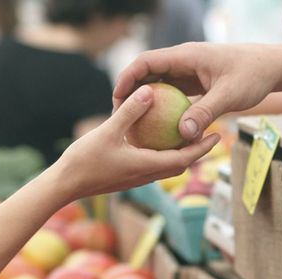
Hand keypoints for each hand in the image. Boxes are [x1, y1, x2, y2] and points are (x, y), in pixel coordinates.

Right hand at [52, 85, 220, 201]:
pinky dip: (162, 153)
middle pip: (180, 164)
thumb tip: (149, 91)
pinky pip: (152, 164)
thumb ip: (130, 112)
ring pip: (166, 166)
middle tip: (211, 133)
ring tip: (189, 135)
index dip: (202, 148)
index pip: (184, 159)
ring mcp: (136, 178)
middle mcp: (146, 175)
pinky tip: (157, 138)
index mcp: (147, 166)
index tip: (217, 135)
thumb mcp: (108, 131)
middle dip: (197, 150)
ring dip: (181, 153)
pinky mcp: (127, 176)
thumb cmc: (84, 160)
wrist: (64, 185)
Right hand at [113, 42, 281, 140]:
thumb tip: (183, 134)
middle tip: (119, 116)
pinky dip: (164, 107)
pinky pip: (174, 94)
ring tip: (134, 124)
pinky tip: (160, 128)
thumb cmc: (253, 75)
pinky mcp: (197, 82)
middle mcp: (184, 61)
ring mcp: (190, 71)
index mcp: (186, 56)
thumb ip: (205, 113)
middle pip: (148, 73)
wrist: (273, 67)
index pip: (146, 62)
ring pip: (160, 84)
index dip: (127, 78)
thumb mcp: (229, 96)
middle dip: (131, 92)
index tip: (117, 99)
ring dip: (147, 101)